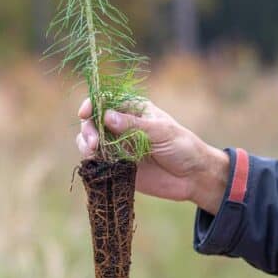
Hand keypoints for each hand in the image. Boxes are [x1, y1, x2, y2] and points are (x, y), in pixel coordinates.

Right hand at [76, 98, 229, 213]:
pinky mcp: (118, 165)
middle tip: (94, 144)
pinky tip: (95, 163)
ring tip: (93, 154)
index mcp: (134, 109)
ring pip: (91, 140)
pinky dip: (92, 160)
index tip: (85, 113)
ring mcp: (119, 145)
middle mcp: (123, 125)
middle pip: (94, 121)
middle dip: (89, 129)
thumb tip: (106, 116)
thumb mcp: (161, 132)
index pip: (106, 100)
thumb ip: (133, 125)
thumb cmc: (182, 147)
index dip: (92, 104)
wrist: (193, 177)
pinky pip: (98, 160)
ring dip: (86, 145)